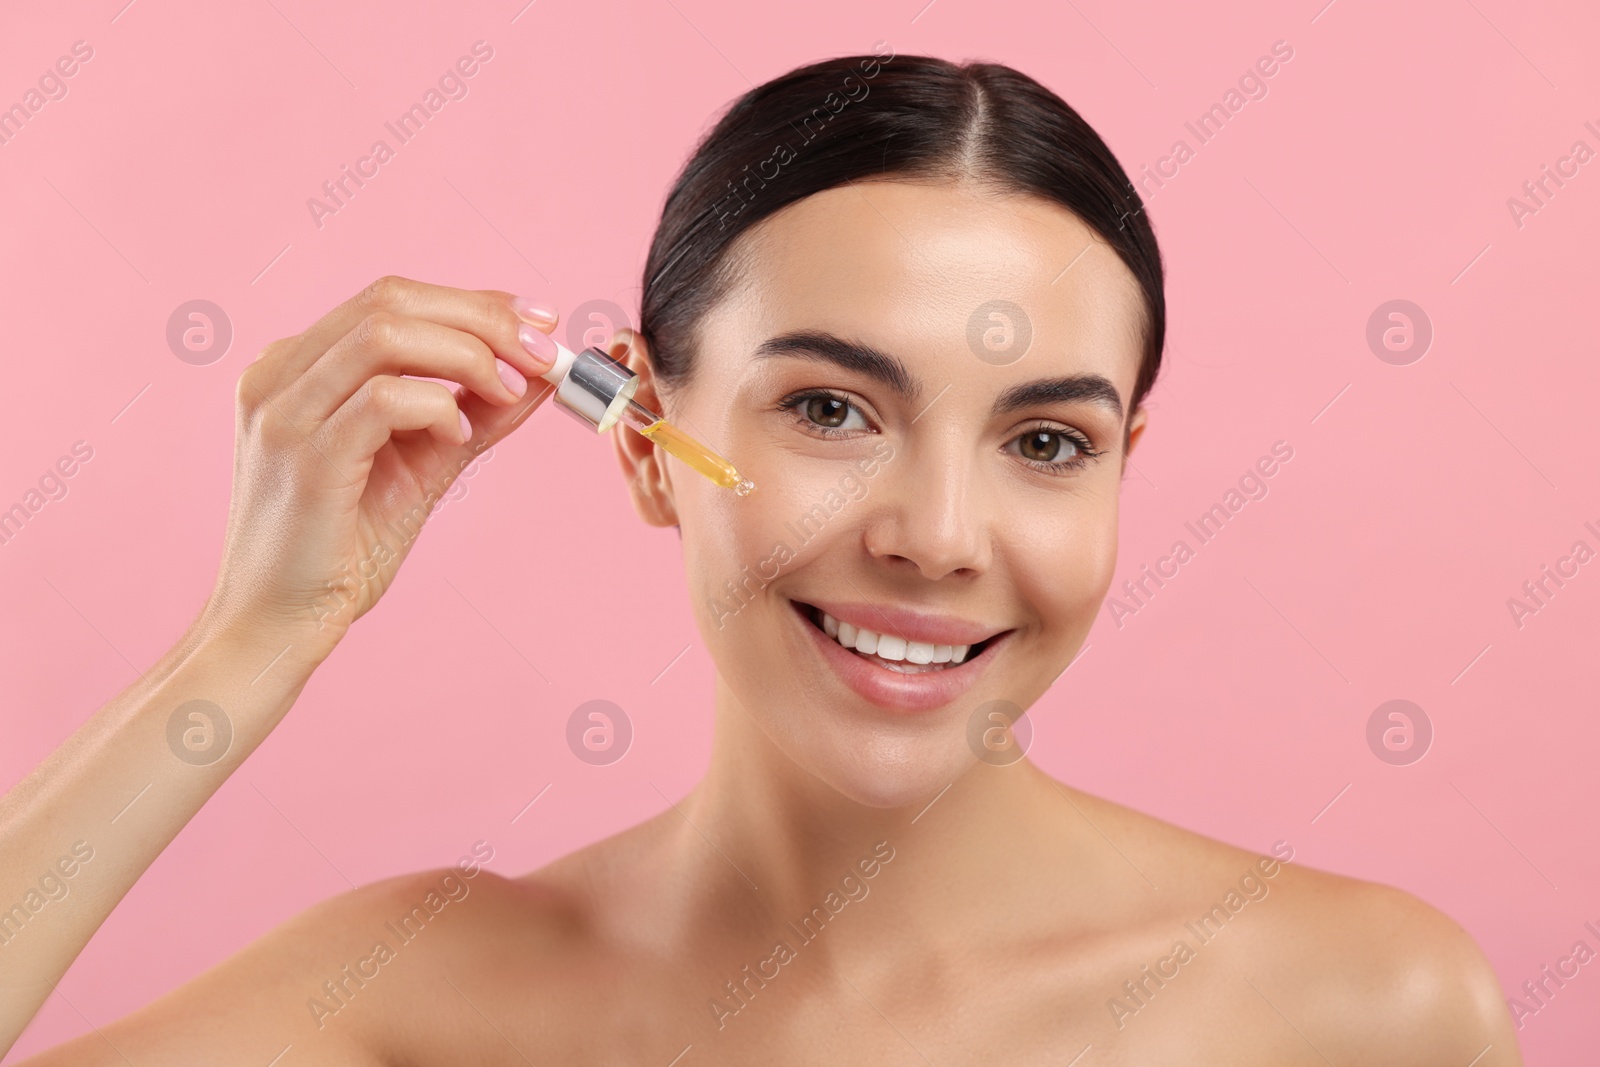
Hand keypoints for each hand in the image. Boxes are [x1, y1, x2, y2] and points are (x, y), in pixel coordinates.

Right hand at [201, 275, 560, 654]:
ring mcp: (283, 412)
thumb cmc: (342, 550)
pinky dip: (438, 405)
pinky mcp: (305, 457)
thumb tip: (538, 374)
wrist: (279, 626)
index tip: (539, 323)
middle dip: (482, 317)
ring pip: (386, 333)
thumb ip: (473, 415)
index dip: (473, 301)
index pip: (391, 298)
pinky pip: (384, 398)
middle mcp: (278, 375)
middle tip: (543, 353)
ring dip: (468, 354)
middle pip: (390, 299)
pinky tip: (457, 436)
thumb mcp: (421, 465)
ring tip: (509, 392)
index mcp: (296, 366)